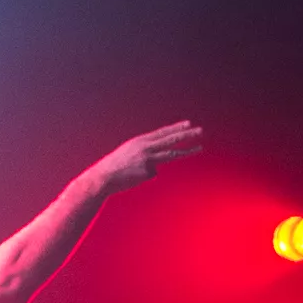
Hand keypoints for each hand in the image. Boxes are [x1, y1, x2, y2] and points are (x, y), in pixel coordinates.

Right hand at [86, 120, 204, 193]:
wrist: (103, 177)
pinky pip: (151, 175)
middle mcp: (146, 147)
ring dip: (187, 151)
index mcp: (140, 141)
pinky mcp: (148, 171)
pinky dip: (143, 177)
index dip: (175, 128)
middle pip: (170, 139)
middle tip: (199, 130)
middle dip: (186, 134)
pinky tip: (133, 177)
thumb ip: (144, 154)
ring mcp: (148, 158)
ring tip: (199, 148)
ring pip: (171, 154)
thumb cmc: (114, 167)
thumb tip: (157, 166)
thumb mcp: (128, 154)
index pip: (162, 133)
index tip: (188, 124)